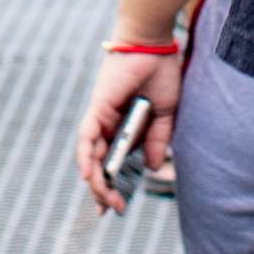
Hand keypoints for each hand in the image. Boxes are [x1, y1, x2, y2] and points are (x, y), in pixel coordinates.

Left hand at [74, 39, 183, 213]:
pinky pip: (88, 137)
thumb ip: (158, 140)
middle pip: (100, 163)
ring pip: (92, 156)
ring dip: (97, 180)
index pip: (115, 161)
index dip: (114, 184)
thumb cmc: (161, 73)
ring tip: (105, 200)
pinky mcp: (98, 108)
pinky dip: (87, 157)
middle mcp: (111, 125)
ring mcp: (102, 117)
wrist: (155, 45)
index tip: (117, 206)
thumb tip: (151, 168)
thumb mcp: (166, 114)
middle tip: (112, 209)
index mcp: (127, 127)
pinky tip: (89, 176)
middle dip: (104, 190)